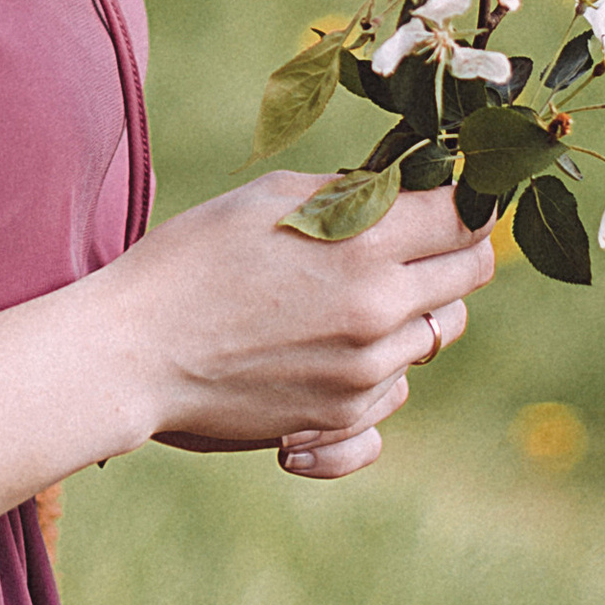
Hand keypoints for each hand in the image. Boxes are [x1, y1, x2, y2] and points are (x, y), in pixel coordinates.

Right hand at [121, 170, 493, 476]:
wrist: (132, 355)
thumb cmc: (189, 261)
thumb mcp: (266, 198)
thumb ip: (347, 190)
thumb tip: (402, 185)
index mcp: (365, 246)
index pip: (466, 216)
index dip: (462, 198)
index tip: (443, 195)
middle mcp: (380, 313)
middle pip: (471, 274)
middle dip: (452, 249)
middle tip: (413, 239)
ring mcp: (366, 374)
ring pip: (436, 334)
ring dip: (411, 311)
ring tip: (347, 296)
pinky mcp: (342, 418)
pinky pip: (396, 395)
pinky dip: (377, 374)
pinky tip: (333, 358)